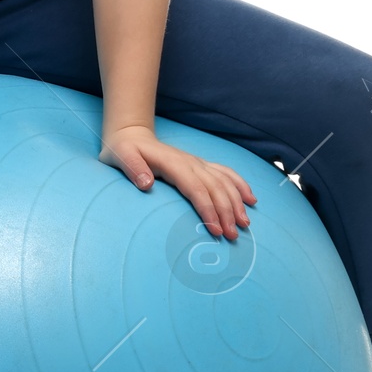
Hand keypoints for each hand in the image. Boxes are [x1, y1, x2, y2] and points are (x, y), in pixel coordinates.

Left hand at [99, 123, 256, 238]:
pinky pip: (226, 173)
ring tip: (245, 224)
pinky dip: (240, 185)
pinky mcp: (200, 165)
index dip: (208, 209)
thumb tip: (146, 184)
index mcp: (174, 164)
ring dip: (237, 202)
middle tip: (233, 236)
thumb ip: (133, 169)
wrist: (131, 135)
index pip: (196, 189)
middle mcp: (191, 162)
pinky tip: (251, 199)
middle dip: (227, 212)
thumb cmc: (124, 150)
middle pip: (215, 188)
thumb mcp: (121, 156)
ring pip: (224, 182)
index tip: (215, 230)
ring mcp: (197, 163)